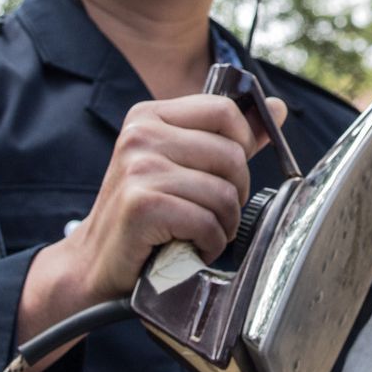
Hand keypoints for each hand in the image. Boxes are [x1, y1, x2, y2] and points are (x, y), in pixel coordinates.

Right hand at [17, 92, 286, 348]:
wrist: (94, 263)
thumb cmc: (145, 213)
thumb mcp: (181, 163)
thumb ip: (227, 137)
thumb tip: (276, 108)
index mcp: (150, 116)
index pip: (224, 110)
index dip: (243, 144)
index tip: (231, 173)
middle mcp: (141, 135)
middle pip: (232, 155)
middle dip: (235, 194)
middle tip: (212, 213)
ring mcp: (138, 168)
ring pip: (224, 193)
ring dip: (223, 226)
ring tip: (201, 234)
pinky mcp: (142, 205)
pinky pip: (207, 222)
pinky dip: (209, 244)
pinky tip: (191, 248)